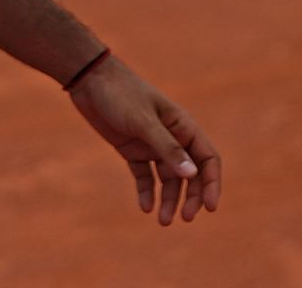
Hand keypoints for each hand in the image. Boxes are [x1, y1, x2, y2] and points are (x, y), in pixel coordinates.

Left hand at [68, 55, 221, 225]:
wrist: (89, 80)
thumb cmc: (120, 94)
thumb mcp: (144, 122)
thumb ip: (168, 148)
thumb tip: (193, 175)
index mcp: (182, 126)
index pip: (207, 159)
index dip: (212, 183)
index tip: (210, 207)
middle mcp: (171, 137)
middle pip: (190, 173)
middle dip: (191, 196)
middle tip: (184, 218)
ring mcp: (151, 144)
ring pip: (168, 178)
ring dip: (169, 199)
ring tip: (163, 221)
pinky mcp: (132, 149)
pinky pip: (145, 176)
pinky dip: (147, 191)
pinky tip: (145, 207)